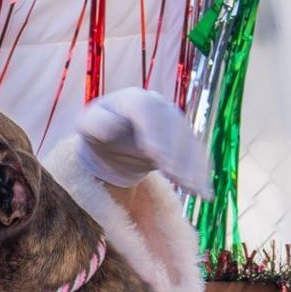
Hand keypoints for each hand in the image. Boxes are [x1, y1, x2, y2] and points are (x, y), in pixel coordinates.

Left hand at [76, 86, 212, 198]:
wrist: (111, 139)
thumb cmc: (95, 133)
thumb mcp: (86, 126)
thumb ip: (95, 123)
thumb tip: (113, 128)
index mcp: (133, 99)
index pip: (147, 113)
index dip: (153, 133)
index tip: (155, 155)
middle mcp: (159, 105)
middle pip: (172, 128)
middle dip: (174, 153)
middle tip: (175, 176)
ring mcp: (173, 121)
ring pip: (186, 142)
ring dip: (191, 166)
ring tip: (191, 188)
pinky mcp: (182, 139)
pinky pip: (195, 154)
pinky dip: (200, 173)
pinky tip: (204, 191)